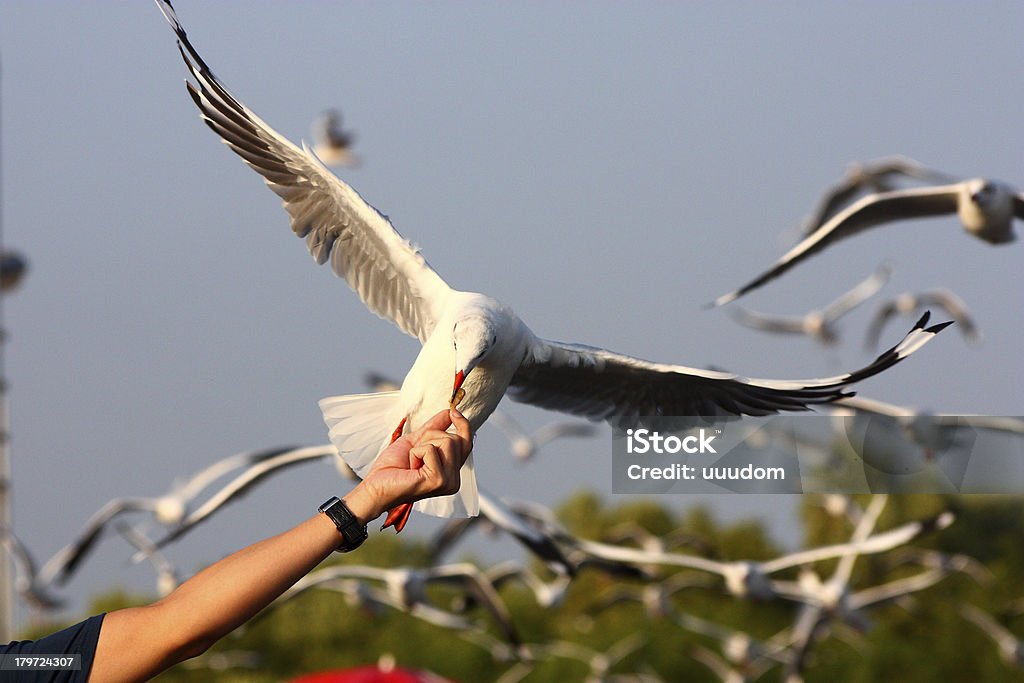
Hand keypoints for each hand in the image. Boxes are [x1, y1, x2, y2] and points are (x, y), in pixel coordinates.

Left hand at [344, 408, 472, 521]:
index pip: (466, 443)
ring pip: (446, 441)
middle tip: (414, 453)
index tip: (453, 411)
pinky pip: (431, 449)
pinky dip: (416, 453)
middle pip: (454, 439)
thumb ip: (435, 428)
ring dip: (422, 445)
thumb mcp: (416, 441)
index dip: (463, 425)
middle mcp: (454, 479)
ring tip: (413, 461)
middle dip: (430, 437)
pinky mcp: (439, 480)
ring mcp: (448, 481)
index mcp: (451, 471)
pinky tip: (411, 467)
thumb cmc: (392, 468)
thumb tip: (450, 412)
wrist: (375, 486)